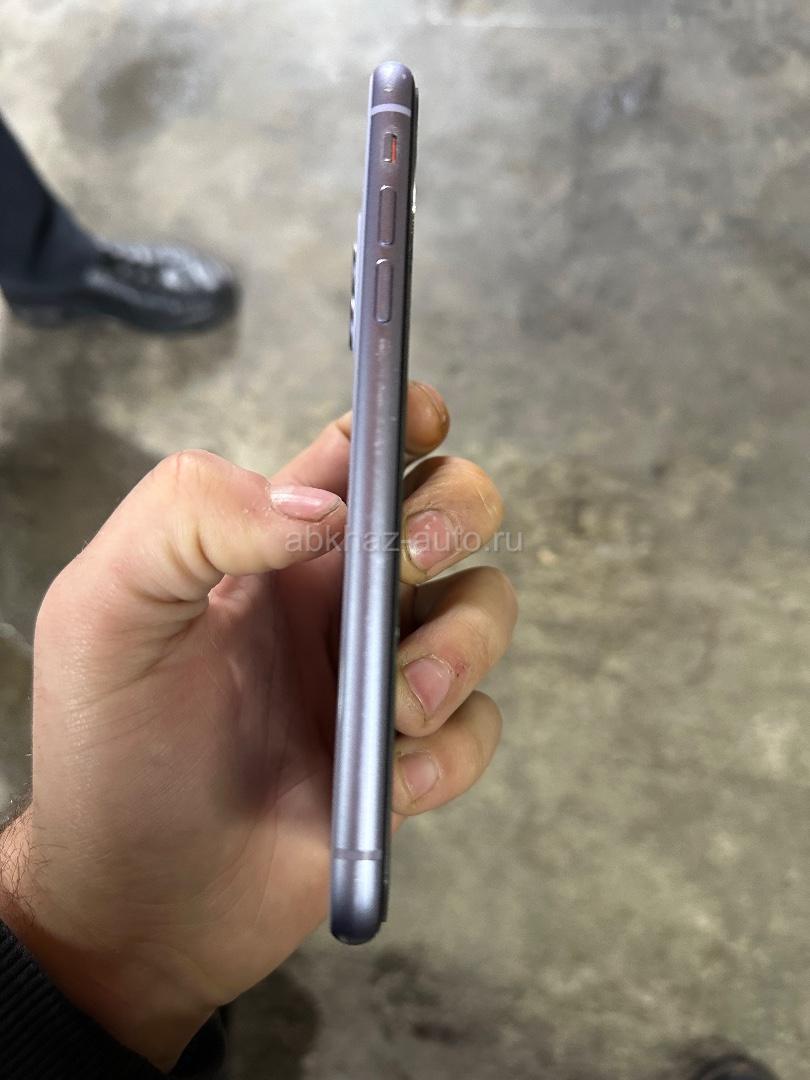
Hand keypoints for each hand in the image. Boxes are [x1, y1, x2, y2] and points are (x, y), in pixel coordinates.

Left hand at [0, 383, 515, 1069]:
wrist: (137, 898)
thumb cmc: (110, 747)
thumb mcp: (104, 609)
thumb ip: (190, 516)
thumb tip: (323, 505)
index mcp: (274, 542)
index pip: (362, 449)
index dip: (406, 419)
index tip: (422, 422)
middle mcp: (341, 596)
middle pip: (453, 509)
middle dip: (457, 515)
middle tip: (411, 558)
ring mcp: (382, 675)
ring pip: (485, 611)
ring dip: (459, 649)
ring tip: (397, 706)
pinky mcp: (412, 756)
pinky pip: (478, 727)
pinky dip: (447, 752)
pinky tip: (388, 783)